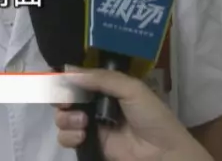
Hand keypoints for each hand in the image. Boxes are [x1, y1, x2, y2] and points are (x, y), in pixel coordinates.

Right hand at [53, 68, 213, 160]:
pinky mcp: (89, 145)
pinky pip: (67, 138)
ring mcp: (91, 126)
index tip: (58, 80)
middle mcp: (96, 105)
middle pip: (66, 98)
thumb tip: (68, 70)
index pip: (79, 79)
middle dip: (61, 98)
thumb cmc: (151, 116)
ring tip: (82, 121)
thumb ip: (101, 78)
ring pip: (63, 118)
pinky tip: (81, 136)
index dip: (66, 79)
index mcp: (107, 88)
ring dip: (65, 118)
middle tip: (66, 102)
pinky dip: (69, 136)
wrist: (163, 152)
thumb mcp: (131, 89)